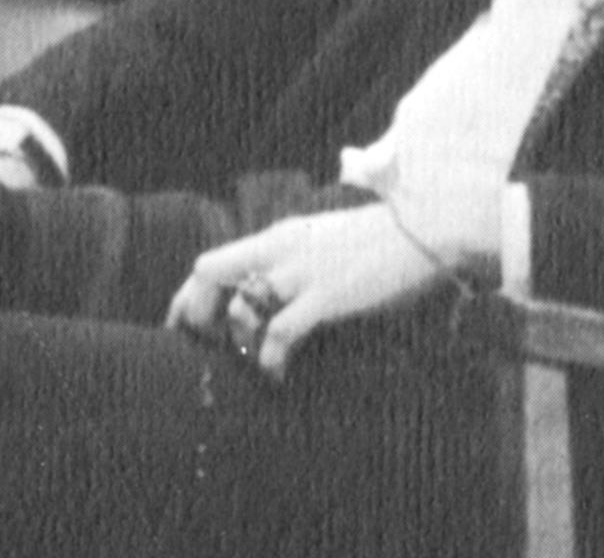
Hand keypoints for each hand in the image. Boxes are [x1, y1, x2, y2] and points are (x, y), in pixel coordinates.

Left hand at [163, 205, 455, 381]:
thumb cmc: (377, 243)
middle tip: (203, 345)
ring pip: (242, 305)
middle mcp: (280, 248)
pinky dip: (270, 356)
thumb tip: (265, 291)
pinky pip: (281, 330)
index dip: (188, 296)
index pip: (213, 262)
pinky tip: (275, 372)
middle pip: (209, 271)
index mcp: (277, 236)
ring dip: (240, 340)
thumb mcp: (322, 242)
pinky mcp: (326, 295)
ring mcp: (301, 271)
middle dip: (195, 312)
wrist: (422, 231)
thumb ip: (291, 260)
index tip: (180, 325)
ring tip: (254, 361)